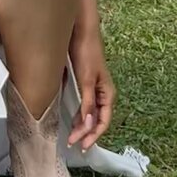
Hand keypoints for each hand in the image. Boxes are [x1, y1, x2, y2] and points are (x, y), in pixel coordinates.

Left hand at [67, 30, 115, 151]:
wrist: (81, 31)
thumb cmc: (86, 53)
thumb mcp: (87, 79)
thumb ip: (88, 102)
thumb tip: (88, 123)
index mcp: (107, 93)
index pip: (103, 122)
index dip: (94, 136)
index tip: (82, 146)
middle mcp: (102, 94)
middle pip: (96, 120)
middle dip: (86, 133)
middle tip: (73, 144)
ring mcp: (94, 89)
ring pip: (89, 113)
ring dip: (81, 126)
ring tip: (70, 136)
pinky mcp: (84, 84)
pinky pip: (83, 104)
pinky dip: (77, 114)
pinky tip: (69, 119)